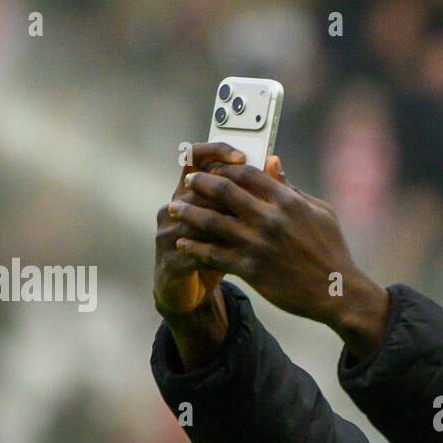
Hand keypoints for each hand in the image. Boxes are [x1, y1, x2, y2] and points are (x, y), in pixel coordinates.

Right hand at [153, 141, 247, 320]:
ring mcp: (168, 232)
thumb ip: (251, 192)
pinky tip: (239, 254)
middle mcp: (174, 205)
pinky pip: (192, 250)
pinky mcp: (170, 259)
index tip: (244, 157)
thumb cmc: (216, 249)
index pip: (194, 157)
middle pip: (196, 186)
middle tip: (255, 193)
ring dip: (224, 220)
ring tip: (251, 224)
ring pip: (194, 217)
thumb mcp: (234, 220)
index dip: (216, 152)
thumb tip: (275, 163)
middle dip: (226, 189)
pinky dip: (216, 251)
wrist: (189, 291)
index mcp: (188, 190)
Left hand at [167, 161, 390, 358]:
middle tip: (188, 183)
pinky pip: (214, 254)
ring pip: (211, 221)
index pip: (246, 172)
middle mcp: (270, 219)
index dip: (225, 166)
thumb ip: (291, 188)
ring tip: (175, 209)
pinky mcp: (251, 269)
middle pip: (223, 190)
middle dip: (200, 183)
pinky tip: (184, 243)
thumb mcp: (320, 212)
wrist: (337, 292)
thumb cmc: (332, 250)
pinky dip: (195, 247)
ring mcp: (258, 244)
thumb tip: (273, 163)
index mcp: (287, 201)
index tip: (212, 167)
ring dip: (188, 213)